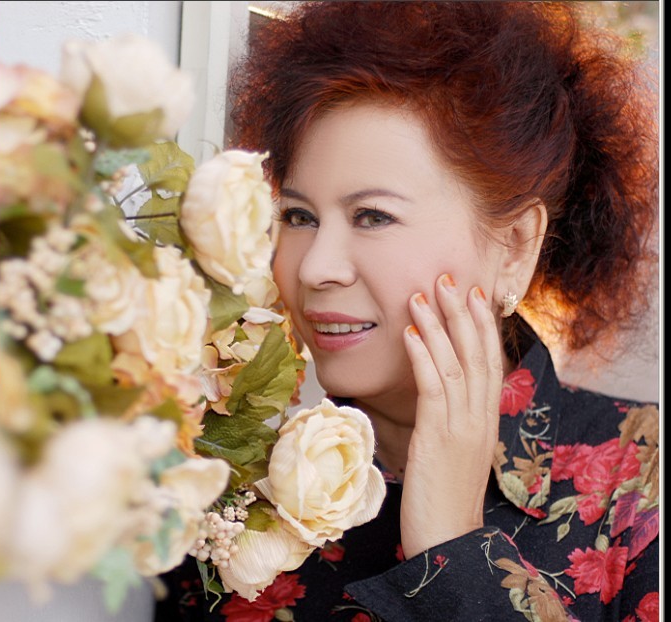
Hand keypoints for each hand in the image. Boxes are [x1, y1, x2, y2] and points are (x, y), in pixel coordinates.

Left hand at [400, 273, 503, 558]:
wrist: (448, 544)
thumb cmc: (446, 500)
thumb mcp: (455, 452)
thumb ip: (452, 420)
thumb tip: (437, 394)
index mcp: (486, 420)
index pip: (489, 362)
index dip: (482, 326)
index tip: (474, 294)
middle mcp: (480, 418)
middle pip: (476, 354)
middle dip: (463, 313)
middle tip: (449, 277)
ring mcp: (463, 427)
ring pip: (455, 364)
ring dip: (438, 325)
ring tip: (424, 293)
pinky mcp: (439, 438)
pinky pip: (433, 388)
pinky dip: (423, 357)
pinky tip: (411, 333)